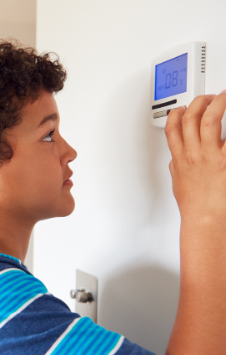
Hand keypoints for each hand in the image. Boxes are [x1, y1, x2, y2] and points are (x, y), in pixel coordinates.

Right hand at [165, 91, 225, 220]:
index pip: (172, 128)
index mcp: (180, 159)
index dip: (176, 113)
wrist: (206, 218)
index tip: (182, 107)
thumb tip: (176, 162)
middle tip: (209, 98)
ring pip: (209, 119)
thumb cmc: (195, 206)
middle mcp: (194, 154)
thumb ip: (178, 169)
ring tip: (223, 98)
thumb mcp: (179, 184)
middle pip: (190, 118)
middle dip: (199, 103)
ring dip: (216, 104)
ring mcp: (210, 156)